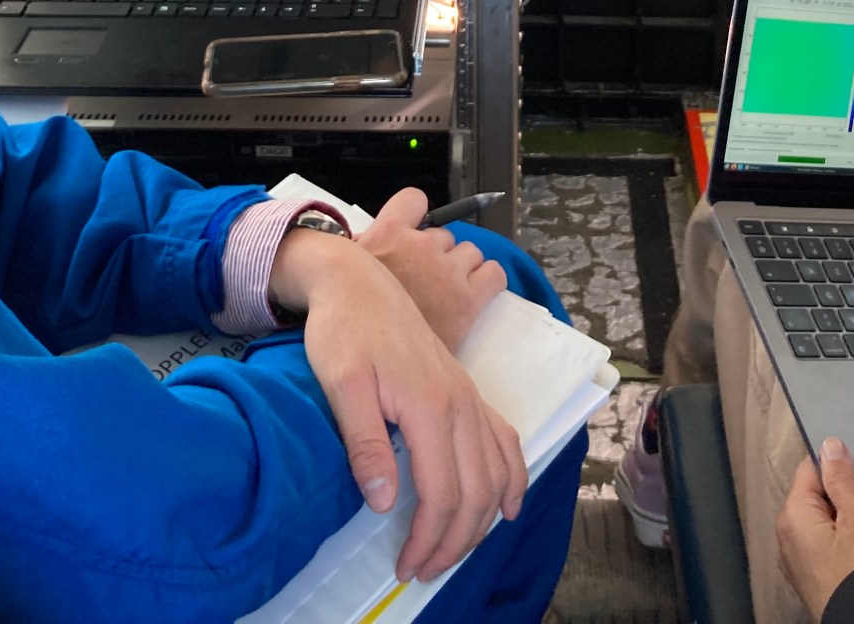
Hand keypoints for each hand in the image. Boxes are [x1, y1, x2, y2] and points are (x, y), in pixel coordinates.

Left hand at [271, 229, 527, 581]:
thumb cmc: (343, 331)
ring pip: (496, 472)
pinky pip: (506, 440)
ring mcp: (469, 397)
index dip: (428, 539)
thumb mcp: (341, 384)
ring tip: (452, 551)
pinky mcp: (467, 391)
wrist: (357, 282)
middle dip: (455, 542)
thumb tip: (385, 503)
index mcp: (430, 406)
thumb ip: (364, 443)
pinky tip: (506, 505)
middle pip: (475, 492)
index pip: (442, 493)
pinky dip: (512, 478)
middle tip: (422, 570)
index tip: (404, 567)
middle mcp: (461, 404)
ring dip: (481, 521)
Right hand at [356, 188, 508, 349]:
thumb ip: (360, 250)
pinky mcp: (467, 299)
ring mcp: (447, 271)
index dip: (415, 214)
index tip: (412, 231)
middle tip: (422, 282)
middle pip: (444, 235)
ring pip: (470, 253)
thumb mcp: (348, 274)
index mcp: (388, 234)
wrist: (369, 361)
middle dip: (436, 254)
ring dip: (461, 269)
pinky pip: (493, 274)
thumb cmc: (353, 321)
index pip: (413, 199)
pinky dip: (487, 281)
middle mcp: (421, 246)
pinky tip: (474, 293)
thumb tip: (363, 242)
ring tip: (443, 294)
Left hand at [775, 439, 853, 621]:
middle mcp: (796, 538)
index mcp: (793, 517)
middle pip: (826, 498)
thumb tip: (828, 444)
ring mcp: (814, 560)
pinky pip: (851, 544)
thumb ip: (842, 479)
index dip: (836, 460)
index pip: (809, 470)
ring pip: (843, 522)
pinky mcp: (833, 576)